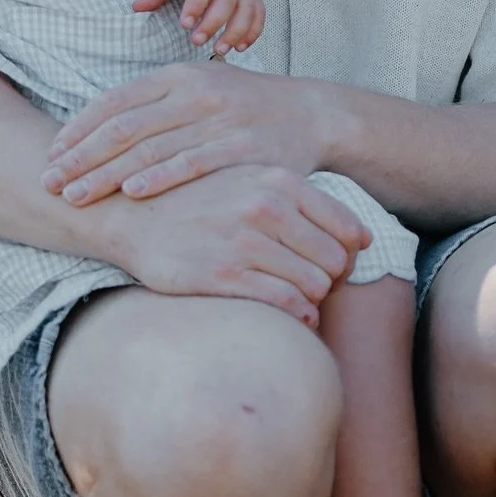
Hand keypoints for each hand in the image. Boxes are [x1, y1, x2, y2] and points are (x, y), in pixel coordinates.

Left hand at [43, 62, 329, 204]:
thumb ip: (154, 106)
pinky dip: (160, 177)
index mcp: (177, 76)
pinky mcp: (242, 147)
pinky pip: (193, 162)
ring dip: (106, 173)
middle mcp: (194, 91)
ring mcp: (219, 119)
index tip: (50, 155)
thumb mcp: (199, 91)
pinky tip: (131, 193)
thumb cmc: (243, 108)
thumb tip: (96, 130)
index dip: (78, 130)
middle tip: (48, 182)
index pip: (114, 102)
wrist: (311, 113)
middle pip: (122, 126)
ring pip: (150, 147)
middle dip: (80, 157)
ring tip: (74, 195)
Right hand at [102, 165, 366, 328]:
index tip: (334, 265)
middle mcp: (266, 207)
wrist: (132, 214)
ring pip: (315, 286)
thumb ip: (304, 203)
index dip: (348, 254)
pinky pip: (286, 305)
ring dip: (312, 299)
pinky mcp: (224, 276)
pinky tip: (290, 314)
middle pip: (335, 261)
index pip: (348, 229)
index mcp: (278, 180)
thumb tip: (363, 239)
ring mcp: (245, 242)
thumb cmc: (202, 200)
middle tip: (312, 285)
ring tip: (296, 298)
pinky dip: (297, 316)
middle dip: (331, 279)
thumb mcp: (251, 182)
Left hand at [133, 0, 264, 53]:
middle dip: (214, 23)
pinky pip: (259, 13)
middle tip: (197, 41)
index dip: (195, 5)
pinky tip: (239, 46)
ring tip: (220, 50)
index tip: (185, 24)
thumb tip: (137, 8)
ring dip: (236, 32)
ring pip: (248, 9)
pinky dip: (253, 32)